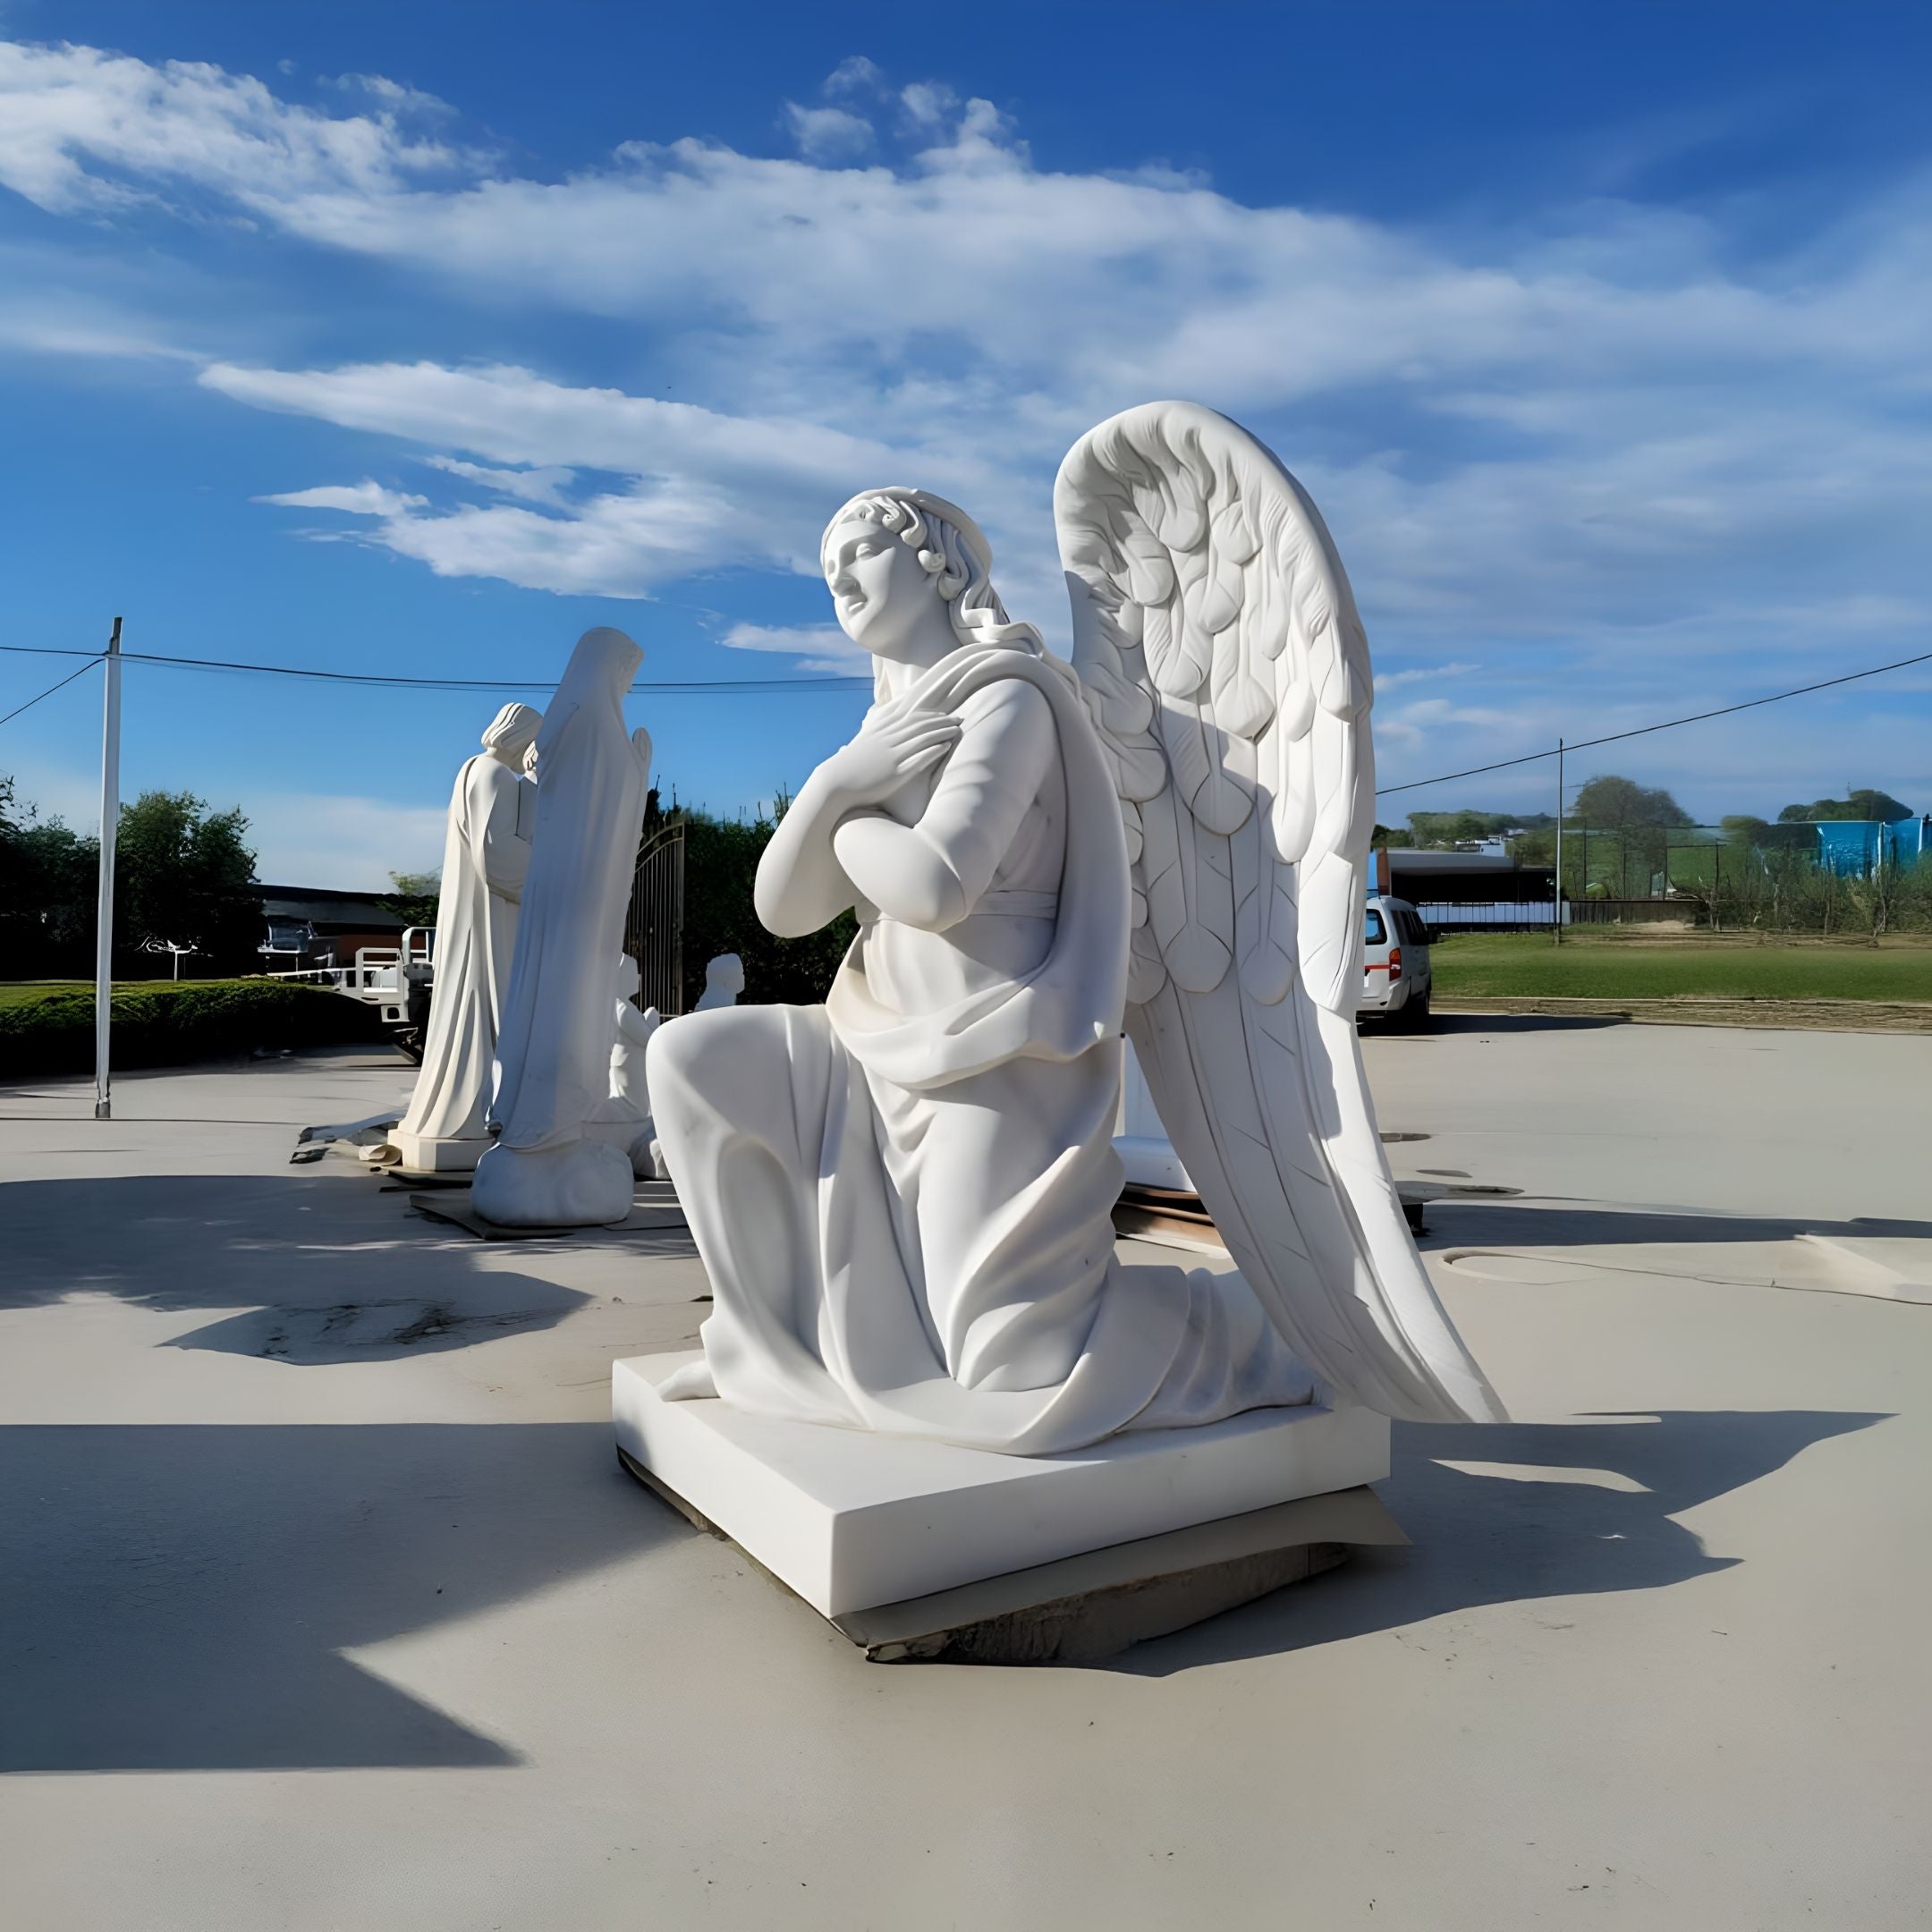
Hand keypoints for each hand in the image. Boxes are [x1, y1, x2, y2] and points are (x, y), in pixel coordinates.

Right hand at [824, 704, 959, 806]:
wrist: (834, 783)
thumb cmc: (845, 768)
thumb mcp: (858, 745)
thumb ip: (870, 735)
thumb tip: (874, 728)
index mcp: (878, 731)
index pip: (908, 715)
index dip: (928, 712)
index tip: (942, 711)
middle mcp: (887, 739)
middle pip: (920, 723)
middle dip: (941, 719)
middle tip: (958, 718)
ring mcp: (891, 754)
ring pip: (923, 737)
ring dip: (942, 731)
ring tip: (957, 729)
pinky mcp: (895, 771)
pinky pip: (919, 757)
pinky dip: (934, 749)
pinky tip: (946, 746)